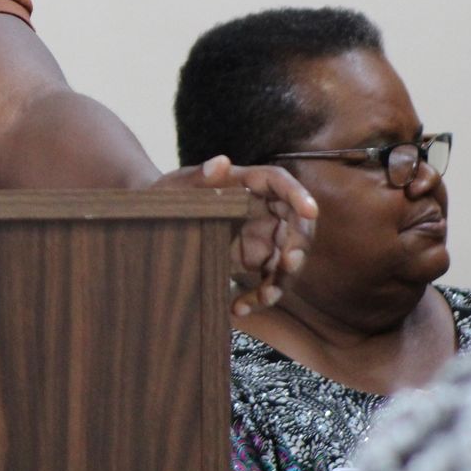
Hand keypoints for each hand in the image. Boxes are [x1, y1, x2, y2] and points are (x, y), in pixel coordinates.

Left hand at [153, 155, 317, 317]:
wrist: (158, 222)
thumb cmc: (171, 195)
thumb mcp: (178, 186)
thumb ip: (199, 177)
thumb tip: (221, 162)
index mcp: (248, 183)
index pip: (280, 182)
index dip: (299, 195)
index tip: (311, 210)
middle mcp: (263, 209)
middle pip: (296, 224)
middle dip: (299, 245)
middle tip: (289, 263)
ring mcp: (263, 236)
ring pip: (287, 259)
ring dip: (282, 280)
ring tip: (265, 297)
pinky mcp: (255, 261)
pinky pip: (268, 281)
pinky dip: (258, 297)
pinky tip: (238, 308)